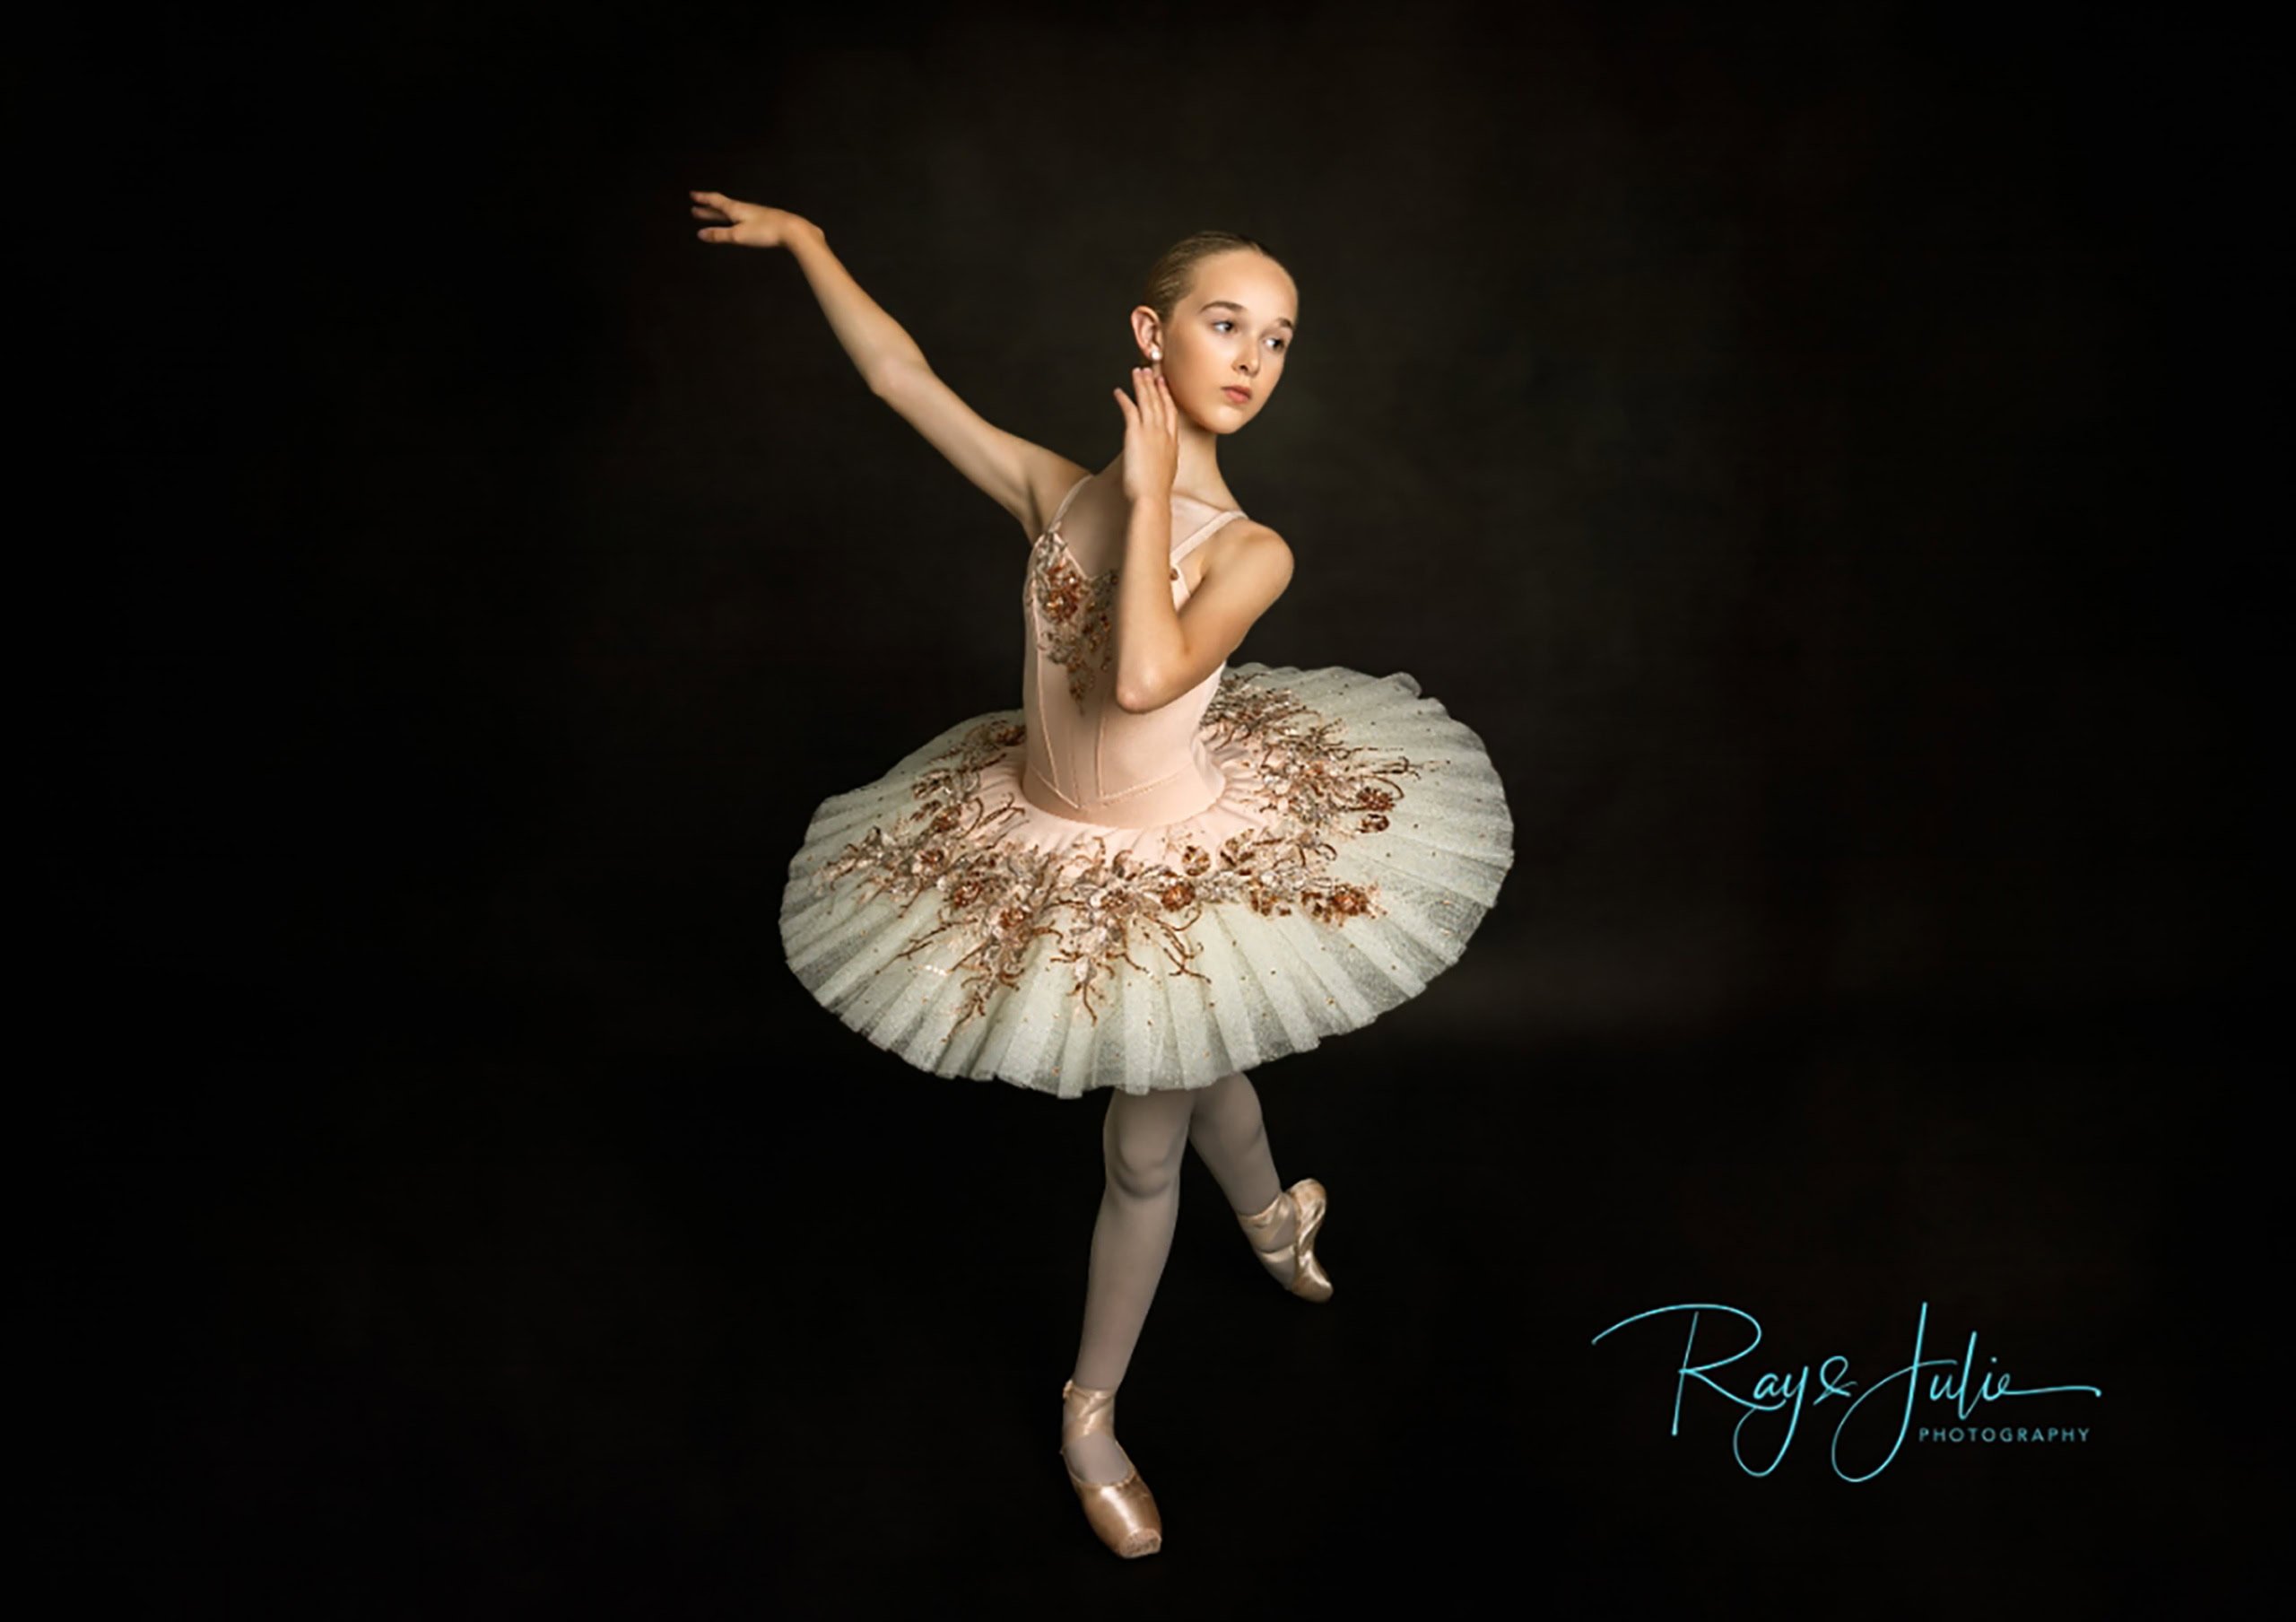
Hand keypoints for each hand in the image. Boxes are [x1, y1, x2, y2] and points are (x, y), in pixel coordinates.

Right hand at [689, 191, 814, 248]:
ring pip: (732, 212)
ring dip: (720, 214)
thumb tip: (701, 234)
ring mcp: (755, 214)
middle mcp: (744, 209)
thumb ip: (719, 234)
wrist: (792, 230)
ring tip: (712, 215)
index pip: (715, 201)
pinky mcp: (764, 221)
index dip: (703, 199)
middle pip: (722, 207)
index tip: (693, 195)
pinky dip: (733, 219)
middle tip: (696, 210)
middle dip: (707, 209)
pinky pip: (743, 218)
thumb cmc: (766, 231)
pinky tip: (737, 223)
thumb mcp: (738, 235)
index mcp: (736, 209)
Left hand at [1112, 365, 1178, 502]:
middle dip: (1154, 384)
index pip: (1171, 412)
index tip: (1163, 384)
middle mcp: (1163, 433)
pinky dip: (1124, 398)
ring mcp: (1150, 431)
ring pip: (1147, 401)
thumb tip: (1158, 461)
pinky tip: (1118, 391)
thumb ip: (1163, 460)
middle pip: (1160, 401)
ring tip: (1136, 372)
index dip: (1166, 395)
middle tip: (1149, 369)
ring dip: (1141, 385)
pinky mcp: (1135, 433)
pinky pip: (1130, 409)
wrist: (1151, 497)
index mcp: (1173, 442)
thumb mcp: (1166, 472)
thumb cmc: (1156, 492)